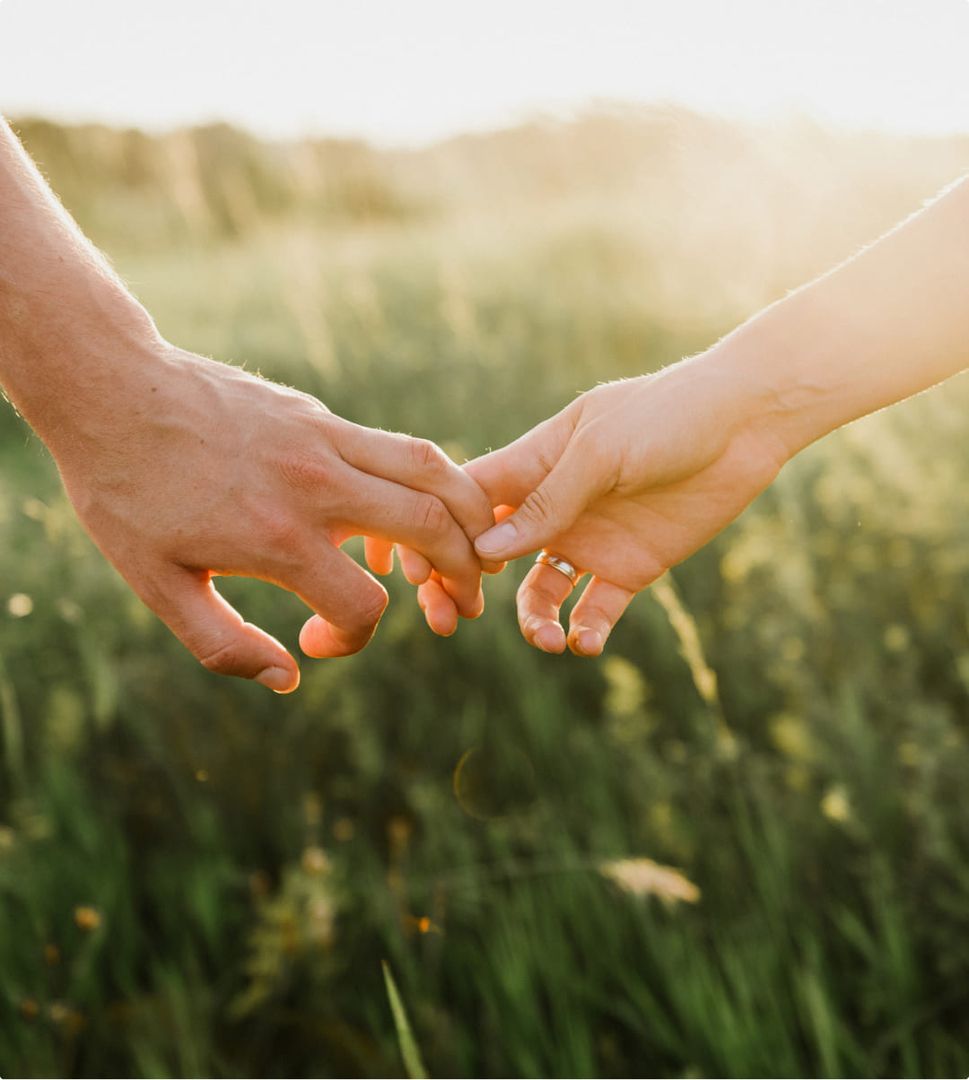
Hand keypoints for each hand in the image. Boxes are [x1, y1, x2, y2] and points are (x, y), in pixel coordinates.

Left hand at [51, 339, 494, 691]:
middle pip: (431, 529)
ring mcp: (324, 441)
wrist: (110, 390)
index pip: (362, 604)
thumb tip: (287, 679)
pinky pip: (397, 448)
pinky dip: (427, 482)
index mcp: (277, 537)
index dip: (353, 637)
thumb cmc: (125, 492)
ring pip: (432, 472)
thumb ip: (222, 644)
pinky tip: (413, 508)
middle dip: (465, 574)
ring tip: (480, 546)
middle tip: (468, 603)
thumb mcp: (156, 584)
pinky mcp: (320, 416)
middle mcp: (315, 486)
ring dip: (471, 514)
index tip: (317, 638)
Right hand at [462, 353, 790, 655]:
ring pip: (539, 591)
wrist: (745, 423)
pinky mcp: (631, 566)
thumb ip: (547, 503)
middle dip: (461, 586)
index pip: (469, 502)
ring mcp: (590, 539)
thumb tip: (485, 553)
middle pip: (489, 553)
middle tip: (450, 621)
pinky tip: (586, 642)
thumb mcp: (600, 452)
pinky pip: (595, 609)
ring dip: (532, 620)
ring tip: (548, 639)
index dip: (439, 534)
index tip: (420, 571)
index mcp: (534, 465)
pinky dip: (586, 630)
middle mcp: (554, 507)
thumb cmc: (666, 415)